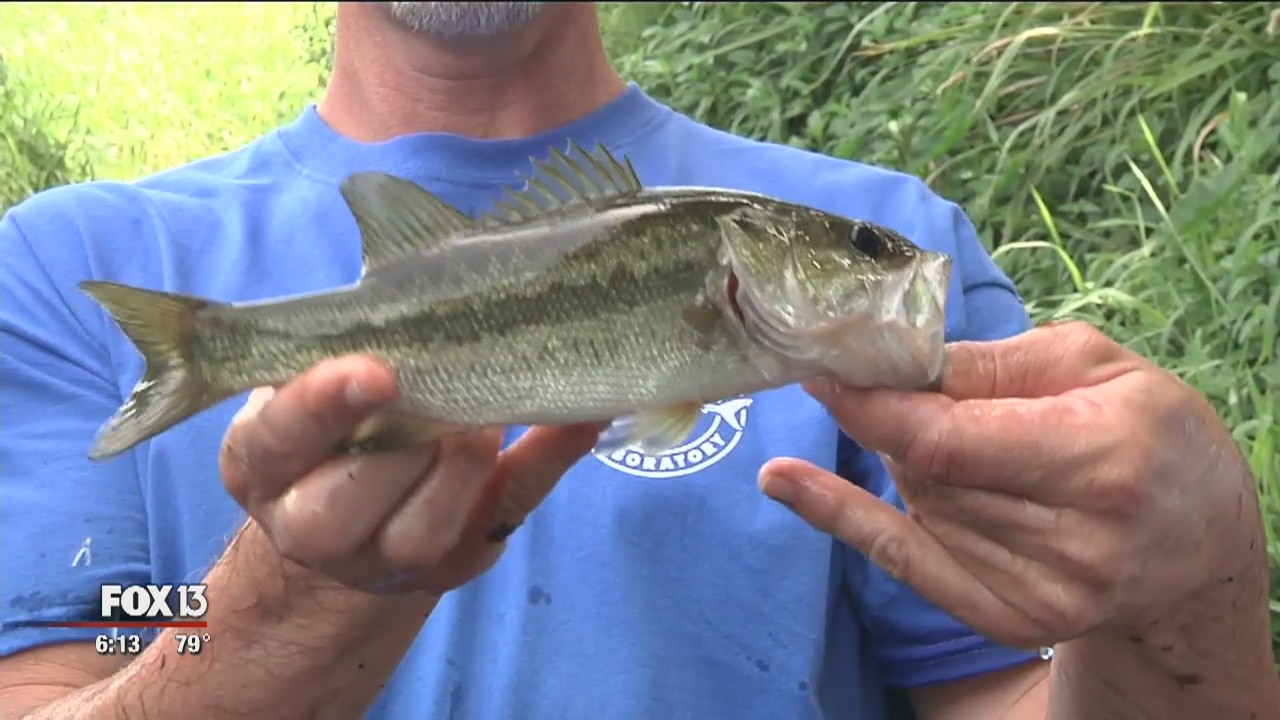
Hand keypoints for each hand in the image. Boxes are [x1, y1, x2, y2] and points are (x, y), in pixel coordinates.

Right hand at [219, 355, 599, 594]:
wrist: (346, 534)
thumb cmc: (331, 424)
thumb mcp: (303, 377)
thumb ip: (333, 320)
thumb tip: (371, 196)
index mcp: (265, 462)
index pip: (284, 435)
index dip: (327, 402)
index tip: (376, 369)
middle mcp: (312, 523)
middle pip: (361, 488)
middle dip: (412, 431)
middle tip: (443, 382)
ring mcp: (387, 555)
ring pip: (430, 519)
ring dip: (468, 452)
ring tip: (484, 406)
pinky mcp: (458, 561)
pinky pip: (512, 509)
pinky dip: (552, 455)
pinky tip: (580, 414)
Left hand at [759, 322, 1262, 648]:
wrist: (1196, 543)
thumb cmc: (1150, 432)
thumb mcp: (1094, 365)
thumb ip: (991, 363)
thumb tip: (891, 357)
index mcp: (1101, 458)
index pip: (949, 440)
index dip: (871, 403)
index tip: (817, 364)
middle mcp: (1072, 540)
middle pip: (925, 471)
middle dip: (891, 417)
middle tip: (892, 379)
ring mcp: (1040, 592)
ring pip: (918, 504)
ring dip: (907, 459)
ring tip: (969, 439)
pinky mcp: (1008, 619)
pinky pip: (903, 562)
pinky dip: (840, 516)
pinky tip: (784, 483)